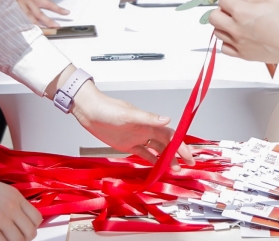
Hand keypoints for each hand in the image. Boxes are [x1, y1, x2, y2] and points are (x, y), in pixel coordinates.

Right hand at [0, 0, 68, 27]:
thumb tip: (33, 5)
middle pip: (39, 13)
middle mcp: (27, 0)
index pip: (48, 4)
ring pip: (28, 17)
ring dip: (34, 25)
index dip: (58, 9)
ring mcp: (18, 4)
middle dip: (48, 21)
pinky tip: (21, 29)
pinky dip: (18, 23)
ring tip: (40, 32)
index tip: (67, 12)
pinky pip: (15, 16)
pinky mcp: (9, 5)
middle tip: (57, 26)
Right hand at [0, 159, 41, 240]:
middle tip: (15, 238)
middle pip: (31, 232)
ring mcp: (0, 218)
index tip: (24, 229)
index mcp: (15, 196)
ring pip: (19, 240)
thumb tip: (17, 217)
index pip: (36, 218)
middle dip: (25, 238)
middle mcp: (11, 206)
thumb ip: (11, 202)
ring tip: (4, 239)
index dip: (31, 227)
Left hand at [70, 80, 194, 165]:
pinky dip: (151, 160)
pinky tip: (157, 167)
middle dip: (177, 154)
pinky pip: (143, 154)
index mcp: (148, 123)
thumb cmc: (108, 109)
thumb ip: (148, 118)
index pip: (170, 135)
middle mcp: (145, 130)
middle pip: (166, 144)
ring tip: (175, 169)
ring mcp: (137, 138)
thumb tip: (167, 119)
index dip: (180, 145)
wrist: (90, 112)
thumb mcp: (129, 114)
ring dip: (166, 159)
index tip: (188, 155)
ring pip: (157, 150)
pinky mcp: (127, 145)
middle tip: (187, 165)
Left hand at [208, 0, 278, 64]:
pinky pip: (225, 49)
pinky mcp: (244, 55)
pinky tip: (236, 37)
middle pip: (214, 17)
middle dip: (221, 10)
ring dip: (223, 25)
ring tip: (234, 22)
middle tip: (231, 8)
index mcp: (241, 12)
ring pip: (217, 33)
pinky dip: (227, 42)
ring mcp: (239, 43)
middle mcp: (236, 28)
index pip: (222, 0)